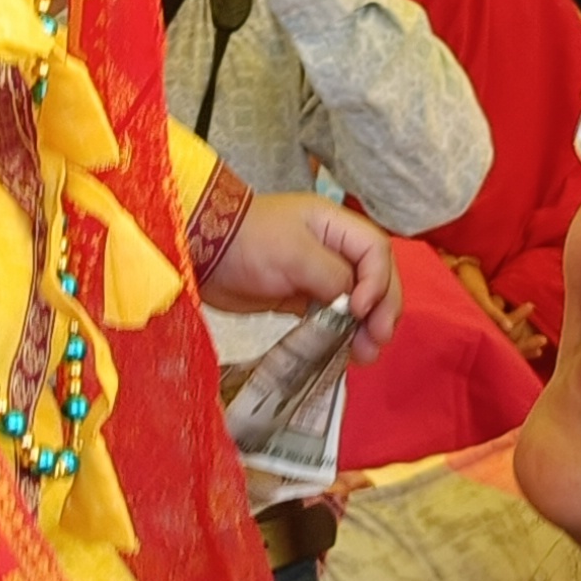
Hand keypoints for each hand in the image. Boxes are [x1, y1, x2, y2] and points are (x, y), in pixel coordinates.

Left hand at [200, 194, 399, 355]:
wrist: (198, 251)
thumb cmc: (247, 243)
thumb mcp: (293, 253)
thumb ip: (331, 275)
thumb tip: (355, 302)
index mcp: (334, 225)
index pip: (376, 251)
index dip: (378, 281)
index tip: (362, 310)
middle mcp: (332, 248)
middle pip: (374, 278)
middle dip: (382, 309)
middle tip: (377, 340)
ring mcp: (316, 274)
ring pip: (357, 301)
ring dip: (366, 327)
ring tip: (365, 355)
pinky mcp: (299, 297)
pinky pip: (332, 316)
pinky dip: (342, 334)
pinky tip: (345, 353)